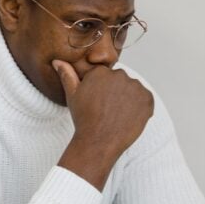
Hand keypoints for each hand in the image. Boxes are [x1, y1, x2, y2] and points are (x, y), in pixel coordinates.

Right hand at [53, 60, 153, 188]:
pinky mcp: (147, 99)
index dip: (103, 91)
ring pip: (133, 90)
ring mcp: (135, 87)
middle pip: (121, 81)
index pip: (107, 77)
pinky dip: (141, 108)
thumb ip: (67, 75)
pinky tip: (129, 118)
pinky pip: (146, 100)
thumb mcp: (72, 95)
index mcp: (101, 72)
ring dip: (129, 100)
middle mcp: (119, 75)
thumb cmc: (84, 119)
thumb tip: (57, 61)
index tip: (99, 103)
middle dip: (117, 93)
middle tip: (108, 111)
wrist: (99, 142)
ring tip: (118, 115)